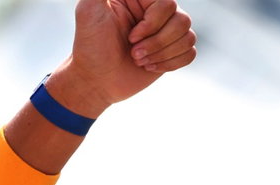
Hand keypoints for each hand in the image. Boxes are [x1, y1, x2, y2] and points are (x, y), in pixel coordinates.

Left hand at [47, 0, 196, 116]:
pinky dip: (171, 64)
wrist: (95, 81)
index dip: (153, 23)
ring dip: (162, 54)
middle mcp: (154, 12)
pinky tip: (150, 67)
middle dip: (156, 43)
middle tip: (133, 53)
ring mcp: (164, 32)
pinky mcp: (170, 51)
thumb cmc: (89, 46)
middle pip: (182, 20)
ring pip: (188, 36)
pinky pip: (190, 52)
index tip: (130, 37)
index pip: (167, 3)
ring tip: (139, 61)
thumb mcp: (89, 10)